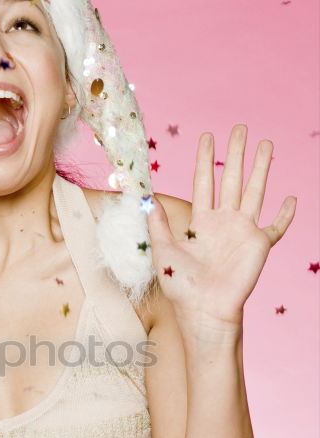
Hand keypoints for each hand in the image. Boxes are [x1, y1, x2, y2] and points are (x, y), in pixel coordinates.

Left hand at [145, 124, 296, 327]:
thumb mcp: (162, 251)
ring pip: (255, 191)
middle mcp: (223, 222)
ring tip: (266, 144)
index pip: (203, 182)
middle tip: (240, 127)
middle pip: (231, 178)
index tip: (208, 136)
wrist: (203, 310)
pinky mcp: (259, 245)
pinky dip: (285, 214)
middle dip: (235, 153)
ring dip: (261, 168)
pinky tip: (291, 198)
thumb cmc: (180, 286)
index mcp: (199, 222)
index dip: (205, 159)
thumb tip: (145, 199)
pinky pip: (276, 227)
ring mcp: (243, 231)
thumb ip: (157, 224)